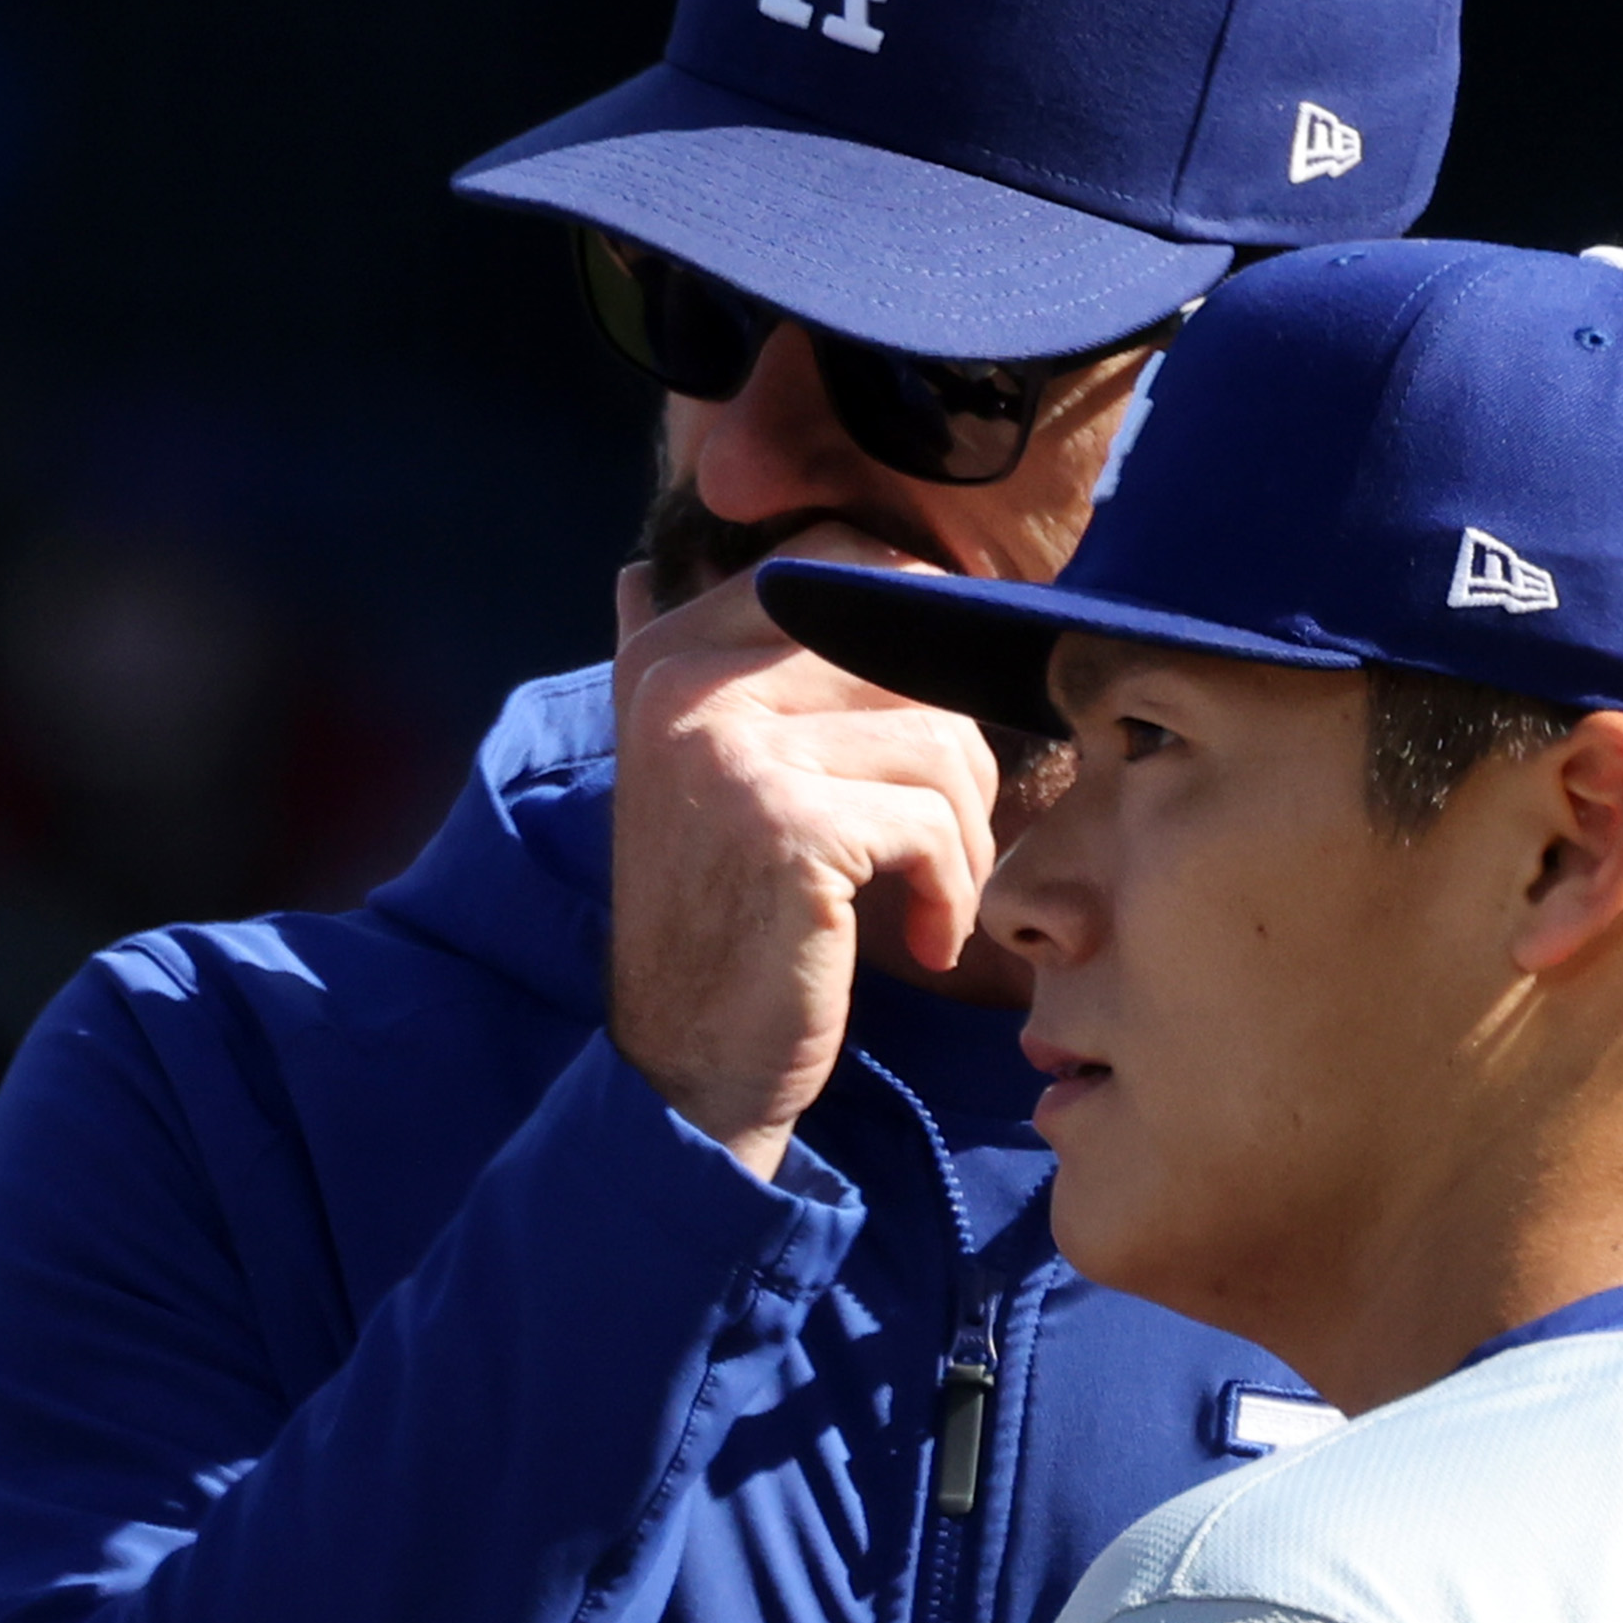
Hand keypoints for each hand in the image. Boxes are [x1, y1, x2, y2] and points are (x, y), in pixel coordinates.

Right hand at [608, 542, 1003, 1179]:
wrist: (690, 1064)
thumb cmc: (735, 923)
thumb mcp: (707, 778)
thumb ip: (706, 668)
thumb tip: (656, 562)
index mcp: (672, 650)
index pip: (838, 559)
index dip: (922, 633)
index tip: (934, 739)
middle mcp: (686, 681)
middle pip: (904, 644)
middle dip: (955, 750)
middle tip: (944, 842)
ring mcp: (730, 747)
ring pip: (938, 737)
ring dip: (966, 835)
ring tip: (935, 898)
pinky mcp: (783, 824)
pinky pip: (933, 821)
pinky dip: (952, 891)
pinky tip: (926, 937)